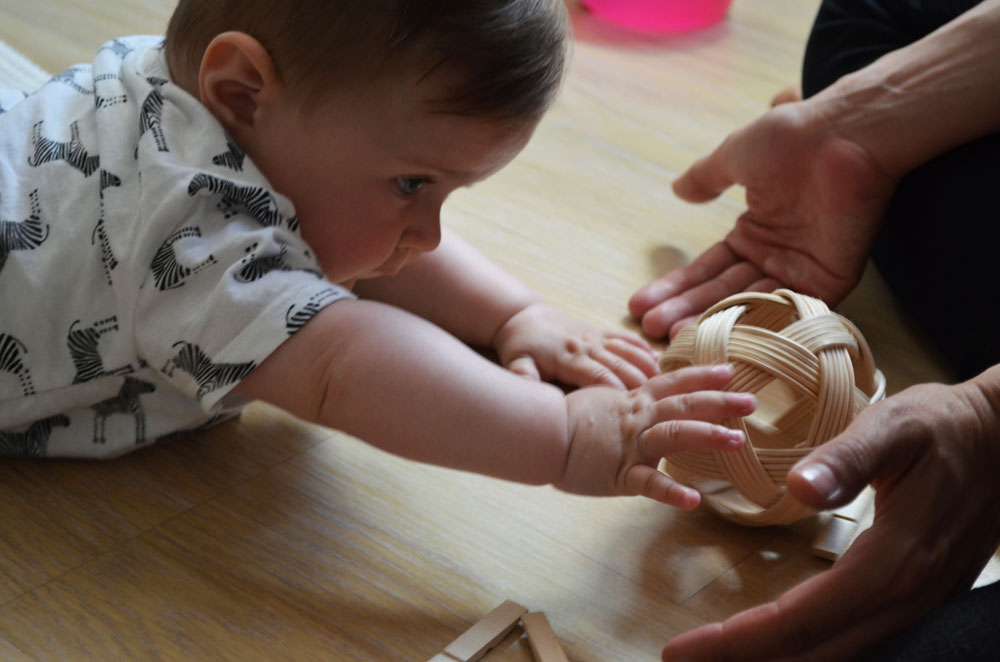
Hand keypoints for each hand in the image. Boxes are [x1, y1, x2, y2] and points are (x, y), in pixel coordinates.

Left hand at [493, 302, 658, 389]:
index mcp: (568, 358)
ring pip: (630, 351)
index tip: (634, 412)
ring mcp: (595, 336)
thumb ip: (523, 377)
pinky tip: (660, 363)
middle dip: (642, 385)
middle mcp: (587, 346)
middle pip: (622, 366)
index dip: (618, 393)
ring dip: (649, 368)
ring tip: (668, 386)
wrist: (522, 317)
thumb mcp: (516, 363)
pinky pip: (627, 338)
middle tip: (661, 404)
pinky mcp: (600, 331)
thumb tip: (529, 392)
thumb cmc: (520, 347)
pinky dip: (644, 350)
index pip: (600, 377)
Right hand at [557, 365, 755, 507]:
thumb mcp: (600, 401)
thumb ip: (626, 402)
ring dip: (707, 435)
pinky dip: (671, 491)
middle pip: (684, 404)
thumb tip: (642, 401)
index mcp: (634, 401)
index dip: (702, 376)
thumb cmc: (563, 419)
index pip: (674, 383)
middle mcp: (637, 418)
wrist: (537, 432)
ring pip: (674, 434)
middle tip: (752, 401)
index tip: (730, 371)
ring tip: (738, 440)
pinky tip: (693, 500)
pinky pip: (648, 484)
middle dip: (720, 402)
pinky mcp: (619, 473)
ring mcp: (631, 445)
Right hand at [630, 100, 897, 338]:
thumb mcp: (735, 156)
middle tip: (650, 327)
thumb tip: (678, 189)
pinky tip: (721, 332)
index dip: (675, 286)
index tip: (641, 303)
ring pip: (749, 304)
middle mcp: (775, 256)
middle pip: (722, 292)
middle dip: (684, 309)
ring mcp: (801, 270)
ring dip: (711, 319)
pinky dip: (757, 321)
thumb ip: (707, 177)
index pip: (708, 269)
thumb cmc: (790, 139)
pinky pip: (790, 308)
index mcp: (755, 232)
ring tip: (673, 331)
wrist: (842, 134)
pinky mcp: (829, 280)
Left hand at [662, 369, 999, 660]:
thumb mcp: (894, 426)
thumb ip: (845, 459)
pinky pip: (860, 640)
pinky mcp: (920, 596)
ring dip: (777, 661)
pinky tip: (780, 645)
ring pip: (840, 655)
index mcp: (894, 561)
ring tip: (719, 657)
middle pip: (815, 653)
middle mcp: (907, 597)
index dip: (736, 640)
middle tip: (682, 660)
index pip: (800, 619)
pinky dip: (812, 650)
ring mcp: (919, 603)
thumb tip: (796, 486)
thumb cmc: (946, 427)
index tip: (680, 648)